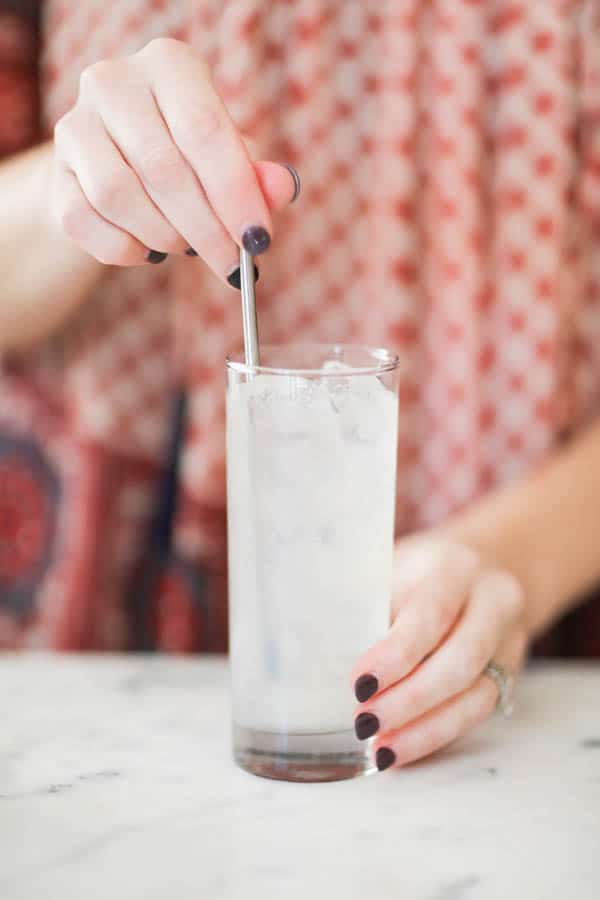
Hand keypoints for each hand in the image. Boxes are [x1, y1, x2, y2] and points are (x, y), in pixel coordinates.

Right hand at [51, 39, 296, 279]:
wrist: (118, 163)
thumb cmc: (189, 156)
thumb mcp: (230, 157)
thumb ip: (257, 174)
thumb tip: (282, 189)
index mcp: (170, 65)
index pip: (205, 132)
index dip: (235, 194)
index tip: (259, 241)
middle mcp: (115, 83)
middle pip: (164, 170)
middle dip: (206, 230)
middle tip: (232, 265)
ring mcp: (76, 126)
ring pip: (121, 198)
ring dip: (165, 238)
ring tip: (186, 246)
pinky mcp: (55, 173)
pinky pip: (88, 223)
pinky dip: (126, 250)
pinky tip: (149, 250)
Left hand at [352, 536, 527, 770]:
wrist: (493, 563)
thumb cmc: (422, 570)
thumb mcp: (393, 565)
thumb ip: (366, 602)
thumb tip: (314, 649)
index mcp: (456, 568)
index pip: (431, 613)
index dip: (397, 654)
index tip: (359, 684)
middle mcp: (493, 602)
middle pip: (461, 661)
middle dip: (410, 700)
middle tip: (364, 722)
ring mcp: (507, 641)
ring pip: (476, 697)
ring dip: (425, 730)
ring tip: (381, 750)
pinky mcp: (510, 675)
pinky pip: (477, 714)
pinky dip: (436, 736)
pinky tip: (401, 749)